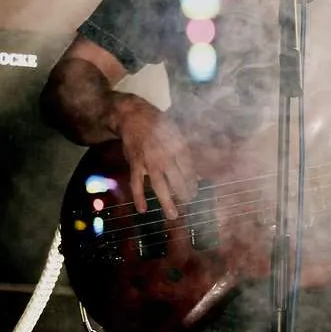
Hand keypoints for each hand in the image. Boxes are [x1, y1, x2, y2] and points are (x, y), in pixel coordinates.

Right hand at [112, 94, 196, 219]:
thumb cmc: (158, 124)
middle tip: (188, 203)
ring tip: (173, 215)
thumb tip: (196, 173)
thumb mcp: (177, 133)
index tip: (195, 191)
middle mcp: (166, 156)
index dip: (193, 183)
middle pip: (178, 180)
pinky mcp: (136, 164)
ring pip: (160, 186)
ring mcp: (150, 161)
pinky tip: (142, 210)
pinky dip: (139, 197)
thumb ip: (185, 153)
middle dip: (185, 194)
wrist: (133, 116)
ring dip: (167, 202)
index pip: (189, 170)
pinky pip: (137, 184)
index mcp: (178, 147)